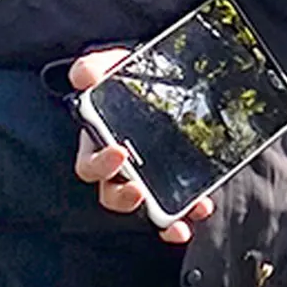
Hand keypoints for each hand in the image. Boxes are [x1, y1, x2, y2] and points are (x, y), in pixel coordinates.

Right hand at [68, 47, 211, 245]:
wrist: (171, 72)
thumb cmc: (134, 73)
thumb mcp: (114, 64)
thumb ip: (96, 67)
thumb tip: (83, 77)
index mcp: (100, 142)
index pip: (89, 166)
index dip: (99, 166)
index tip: (119, 153)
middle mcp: (122, 166)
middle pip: (113, 194)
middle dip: (124, 198)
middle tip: (139, 192)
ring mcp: (151, 175)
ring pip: (149, 207)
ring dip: (162, 218)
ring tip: (176, 223)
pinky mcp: (177, 179)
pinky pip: (180, 204)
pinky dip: (189, 210)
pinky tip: (203, 205)